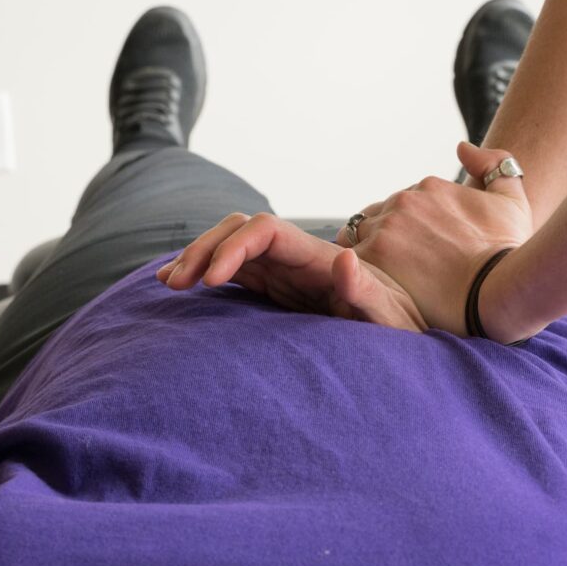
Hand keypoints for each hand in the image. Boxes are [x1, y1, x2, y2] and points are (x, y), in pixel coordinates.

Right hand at [159, 212, 426, 330]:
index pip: (264, 230)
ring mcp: (282, 270)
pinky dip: (201, 272)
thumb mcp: (387, 315)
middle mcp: (295, 256)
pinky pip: (230, 269)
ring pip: (228, 246)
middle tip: (176, 284)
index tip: (211, 281)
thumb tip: (345, 260)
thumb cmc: (395, 327)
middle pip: (237, 230)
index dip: (233, 247)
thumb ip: (366, 290)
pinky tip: (177, 286)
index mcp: (316, 257)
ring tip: (168, 283)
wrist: (398, 334)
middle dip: (203, 249)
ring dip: (196, 258)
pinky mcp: (273, 287)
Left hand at [340, 141, 536, 339]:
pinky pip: (347, 259)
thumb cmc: (507, 251)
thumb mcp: (512, 200)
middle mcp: (404, 201)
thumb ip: (493, 164)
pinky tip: (372, 287)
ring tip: (386, 280)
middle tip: (404, 269)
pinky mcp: (372, 258)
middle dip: (388, 238)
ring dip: (369, 253)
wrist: (498, 289)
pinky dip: (355, 271)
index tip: (423, 251)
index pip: (405, 203)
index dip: (412, 228)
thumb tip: (462, 147)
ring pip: (359, 235)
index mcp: (430, 187)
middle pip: (379, 217)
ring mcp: (386, 228)